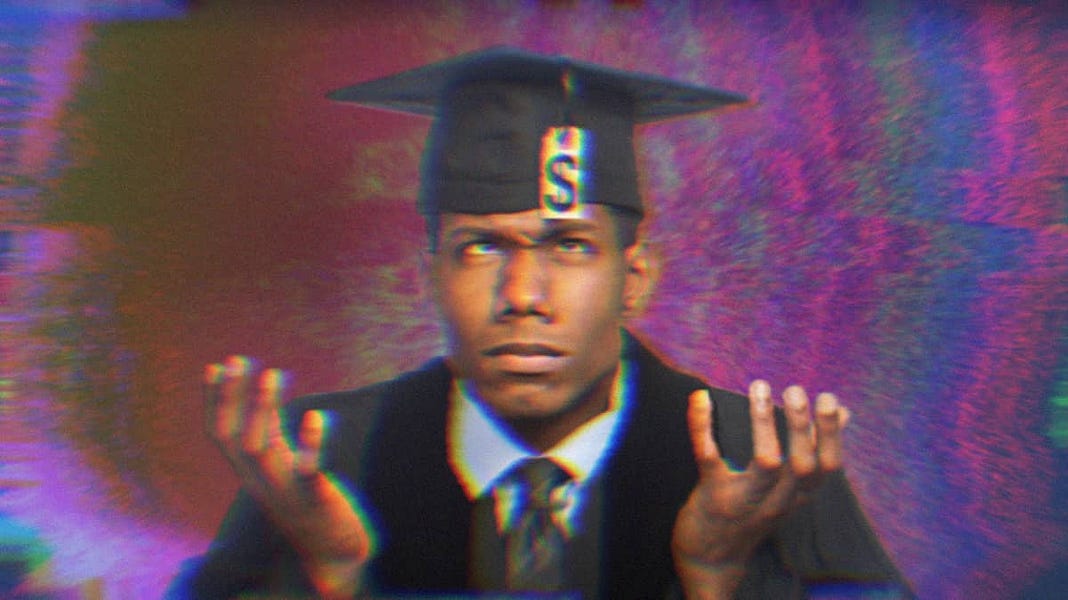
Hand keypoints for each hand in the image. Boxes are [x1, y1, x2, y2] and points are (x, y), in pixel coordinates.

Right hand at [206, 355, 374, 597]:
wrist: (336, 556)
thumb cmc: (310, 504)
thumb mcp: (283, 469)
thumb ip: (273, 437)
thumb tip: (263, 398)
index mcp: (252, 476)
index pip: (221, 437)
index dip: (214, 402)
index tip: (215, 366)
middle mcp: (262, 484)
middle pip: (234, 439)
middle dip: (232, 398)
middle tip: (239, 360)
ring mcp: (288, 494)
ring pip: (262, 450)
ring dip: (265, 410)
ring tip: (274, 373)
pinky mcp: (317, 502)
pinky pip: (308, 472)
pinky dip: (310, 444)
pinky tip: (317, 415)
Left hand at [671, 381, 849, 598]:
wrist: (710, 558)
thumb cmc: (753, 510)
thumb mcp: (790, 488)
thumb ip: (812, 451)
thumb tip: (845, 411)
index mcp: (798, 495)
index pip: (828, 467)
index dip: (831, 434)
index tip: (829, 400)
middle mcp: (777, 501)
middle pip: (803, 466)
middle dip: (802, 426)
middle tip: (795, 390)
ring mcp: (745, 500)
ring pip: (766, 463)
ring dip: (764, 423)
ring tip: (759, 388)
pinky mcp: (712, 496)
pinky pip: (709, 457)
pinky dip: (703, 427)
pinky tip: (701, 400)